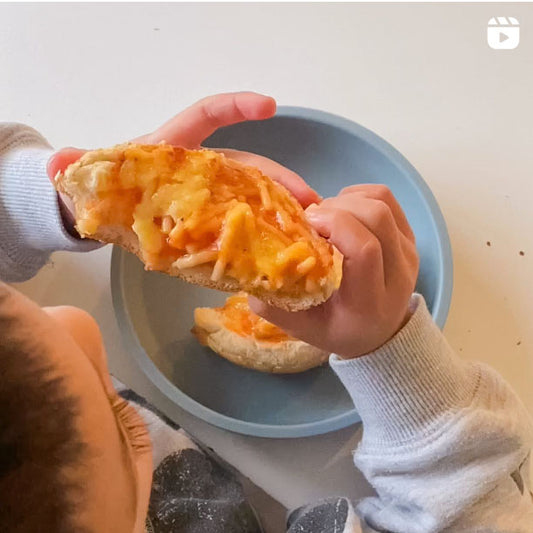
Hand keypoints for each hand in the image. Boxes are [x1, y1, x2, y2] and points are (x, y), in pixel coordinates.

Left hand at [47, 92, 319, 233]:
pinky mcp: (211, 221)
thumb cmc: (105, 185)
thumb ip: (77, 167)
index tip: (269, 105)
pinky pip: (242, 223)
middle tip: (308, 200)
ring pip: (253, 197)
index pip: (205, 118)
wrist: (103, 211)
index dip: (234, 108)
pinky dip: (264, 233)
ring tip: (308, 228)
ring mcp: (209, 197)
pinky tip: (283, 249)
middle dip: (279, 180)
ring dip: (282, 210)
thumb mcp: (91, 175)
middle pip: (246, 167)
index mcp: (174, 150)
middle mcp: (199, 171)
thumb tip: (59, 162)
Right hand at [249, 185, 419, 358]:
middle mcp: (398, 275)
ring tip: (326, 214)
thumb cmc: (338, 329)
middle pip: (376, 218)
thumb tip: (249, 277)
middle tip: (313, 219)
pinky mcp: (410, 237)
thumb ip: (274, 307)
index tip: (307, 223)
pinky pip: (388, 199)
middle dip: (338, 207)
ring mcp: (409, 253)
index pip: (364, 249)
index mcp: (370, 301)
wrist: (379, 333)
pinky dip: (360, 194)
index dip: (335, 224)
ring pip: (382, 204)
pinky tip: (343, 209)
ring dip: (348, 199)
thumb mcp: (302, 328)